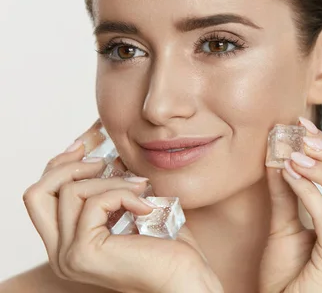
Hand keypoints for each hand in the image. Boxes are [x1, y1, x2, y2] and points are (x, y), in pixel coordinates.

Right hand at [23, 139, 222, 292]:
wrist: (186, 276)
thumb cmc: (168, 244)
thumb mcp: (133, 206)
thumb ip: (112, 187)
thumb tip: (105, 153)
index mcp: (68, 243)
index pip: (43, 195)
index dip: (62, 164)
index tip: (88, 143)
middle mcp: (60, 253)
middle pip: (37, 193)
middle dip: (68, 165)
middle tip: (104, 160)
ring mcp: (68, 255)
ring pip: (69, 191)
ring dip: (111, 180)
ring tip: (141, 187)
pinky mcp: (85, 251)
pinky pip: (95, 202)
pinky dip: (124, 193)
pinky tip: (147, 204)